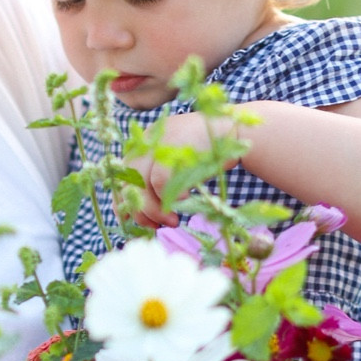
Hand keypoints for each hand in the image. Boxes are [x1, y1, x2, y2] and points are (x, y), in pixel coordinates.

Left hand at [127, 110, 243, 229]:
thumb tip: (143, 214)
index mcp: (145, 143)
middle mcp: (149, 139)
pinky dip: (169, 197)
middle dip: (139, 210)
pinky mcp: (174, 145)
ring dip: (154, 209)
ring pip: (141, 182)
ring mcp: (160, 141)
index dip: (126, 202)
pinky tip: (185, 202)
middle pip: (128, 181)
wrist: (237, 134)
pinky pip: (160, 180)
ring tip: (171, 221)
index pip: (123, 176)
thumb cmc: (210, 155)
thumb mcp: (178, 164)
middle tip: (155, 226)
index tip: (139, 221)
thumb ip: (158, 180)